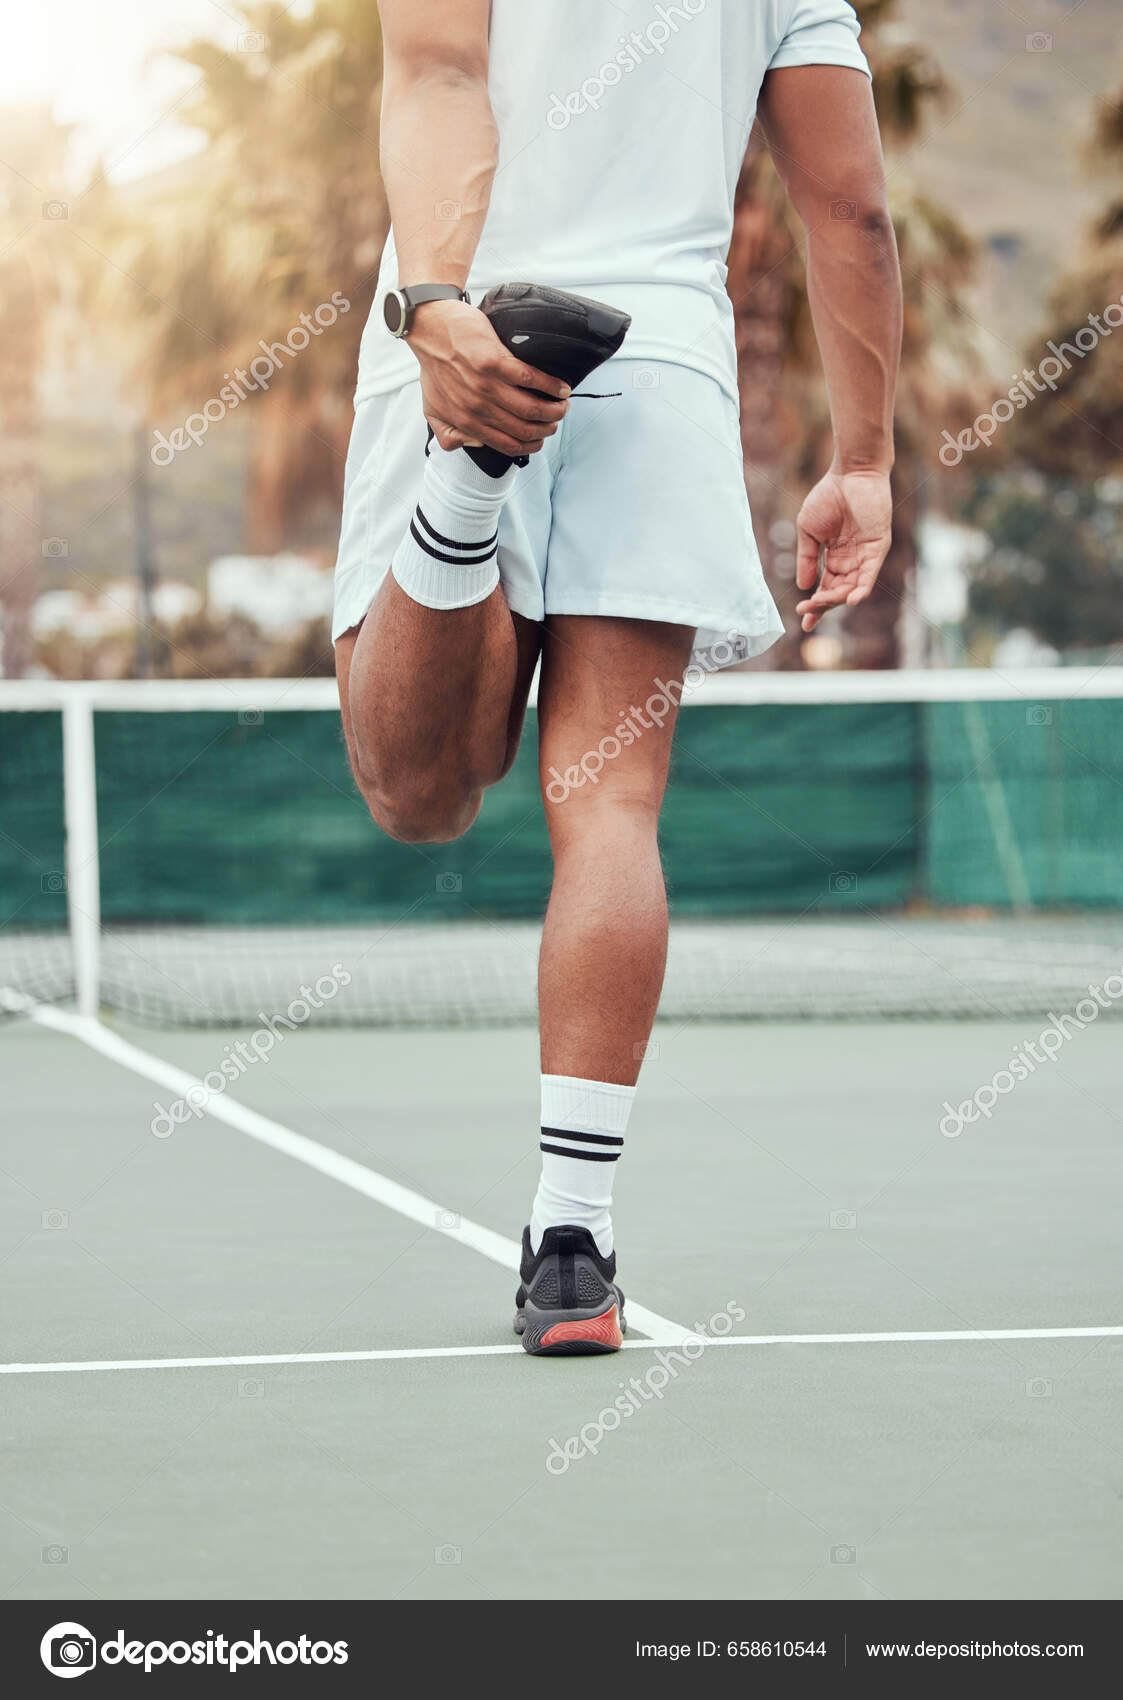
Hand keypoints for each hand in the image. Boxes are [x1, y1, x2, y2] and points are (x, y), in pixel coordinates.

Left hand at [407, 299, 569, 456]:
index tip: (541, 438)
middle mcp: (478, 408)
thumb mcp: (432, 409)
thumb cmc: (434, 366)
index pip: (508, 445)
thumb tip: (469, 445)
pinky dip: (551, 385)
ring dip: (554, 408)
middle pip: (525, 429)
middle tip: (556, 419)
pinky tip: (560, 386)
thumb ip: (448, 433)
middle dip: (548, 427)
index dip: (531, 445)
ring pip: (532, 408)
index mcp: (467, 422)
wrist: (430, 330)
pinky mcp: (496, 362)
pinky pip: (531, 379)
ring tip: (563, 403)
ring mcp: (488, 386)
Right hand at [795, 469, 893, 632]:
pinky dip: (862, 589)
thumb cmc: (828, 496)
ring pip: (852, 587)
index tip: (803, 619)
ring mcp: (866, 555)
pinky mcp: (878, 547)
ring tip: (819, 604)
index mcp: (835, 556)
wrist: (850, 473)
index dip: (816, 604)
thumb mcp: (809, 532)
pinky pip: (870, 574)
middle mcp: (852, 560)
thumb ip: (806, 559)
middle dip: (822, 604)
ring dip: (836, 599)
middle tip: (805, 612)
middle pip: (838, 591)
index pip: (826, 586)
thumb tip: (804, 587)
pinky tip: (851, 600)